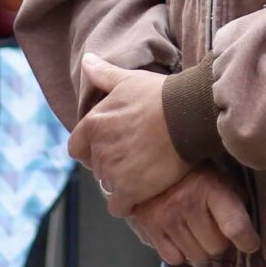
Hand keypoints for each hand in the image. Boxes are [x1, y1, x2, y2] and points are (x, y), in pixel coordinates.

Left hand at [68, 55, 189, 215]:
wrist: (188, 115)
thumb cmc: (160, 95)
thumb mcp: (128, 80)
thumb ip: (103, 74)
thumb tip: (86, 60)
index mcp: (93, 124)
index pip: (77, 147)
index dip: (92, 149)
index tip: (112, 146)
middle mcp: (98, 149)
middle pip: (97, 166)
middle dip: (111, 164)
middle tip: (135, 157)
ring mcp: (113, 172)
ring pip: (109, 185)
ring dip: (123, 182)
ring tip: (144, 172)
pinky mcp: (130, 190)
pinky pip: (119, 206)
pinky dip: (128, 204)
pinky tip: (143, 194)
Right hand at [125, 167, 260, 265]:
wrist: (154, 161)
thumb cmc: (196, 173)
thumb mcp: (222, 178)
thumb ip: (236, 201)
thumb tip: (248, 235)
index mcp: (212, 187)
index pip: (235, 226)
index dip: (247, 240)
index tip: (251, 244)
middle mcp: (188, 203)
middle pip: (216, 247)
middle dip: (220, 242)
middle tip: (214, 229)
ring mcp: (166, 217)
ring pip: (196, 257)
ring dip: (200, 249)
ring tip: (196, 232)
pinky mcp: (150, 227)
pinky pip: (174, 259)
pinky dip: (180, 253)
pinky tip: (180, 236)